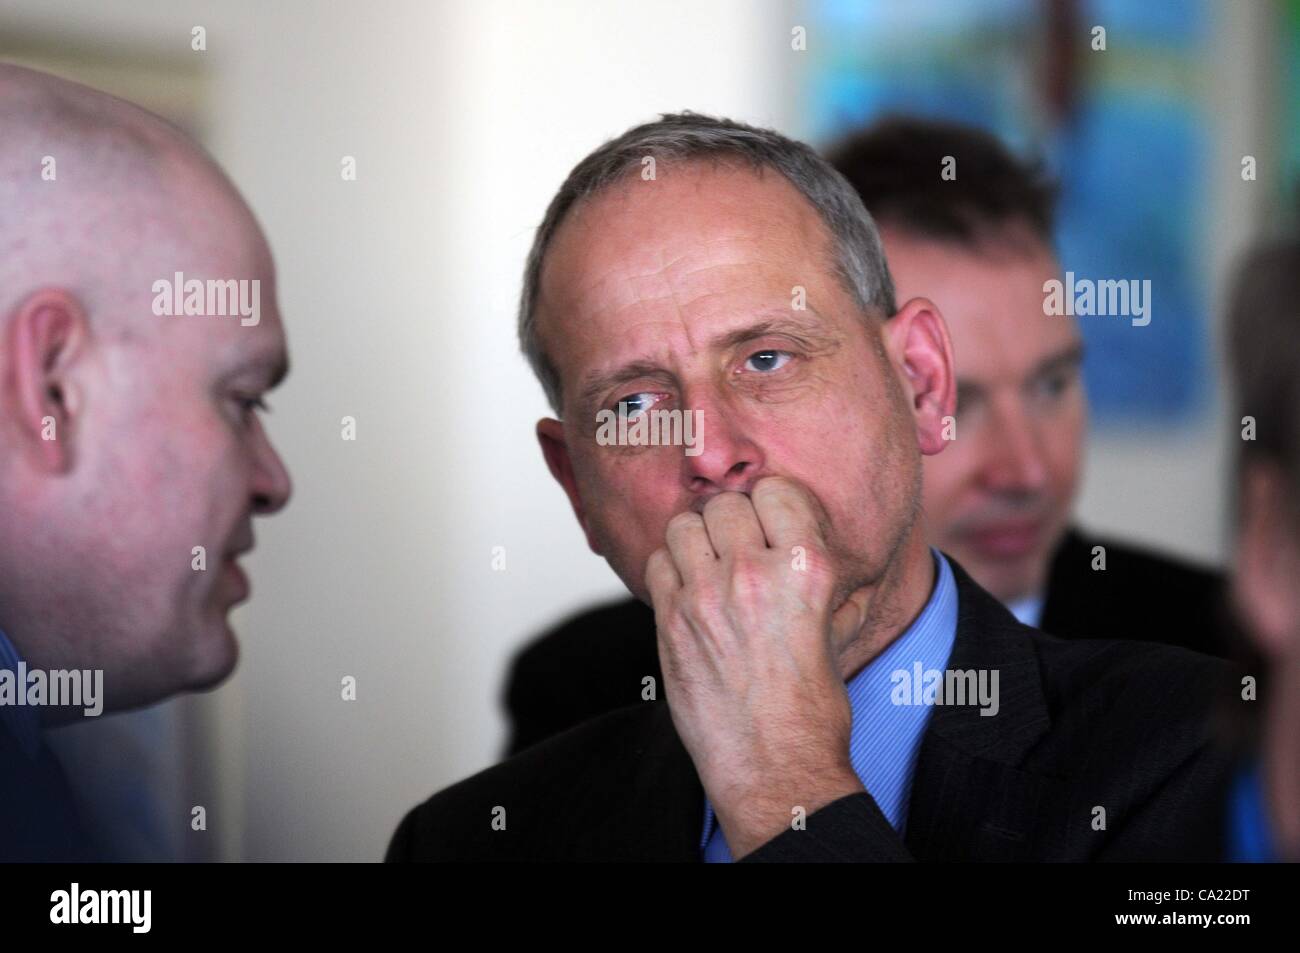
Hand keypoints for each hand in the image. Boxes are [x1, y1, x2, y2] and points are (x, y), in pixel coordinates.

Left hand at [645, 475, 868, 857]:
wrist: (775, 768)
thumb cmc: (810, 710)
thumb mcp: (833, 630)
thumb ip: (818, 582)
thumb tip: (818, 553)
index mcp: (806, 569)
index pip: (776, 490)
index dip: (770, 505)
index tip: (769, 523)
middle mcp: (755, 573)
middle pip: (726, 504)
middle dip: (731, 522)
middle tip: (736, 551)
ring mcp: (707, 596)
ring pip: (684, 525)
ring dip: (695, 539)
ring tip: (708, 567)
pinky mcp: (670, 621)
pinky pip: (657, 562)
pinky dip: (669, 569)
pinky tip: (687, 592)